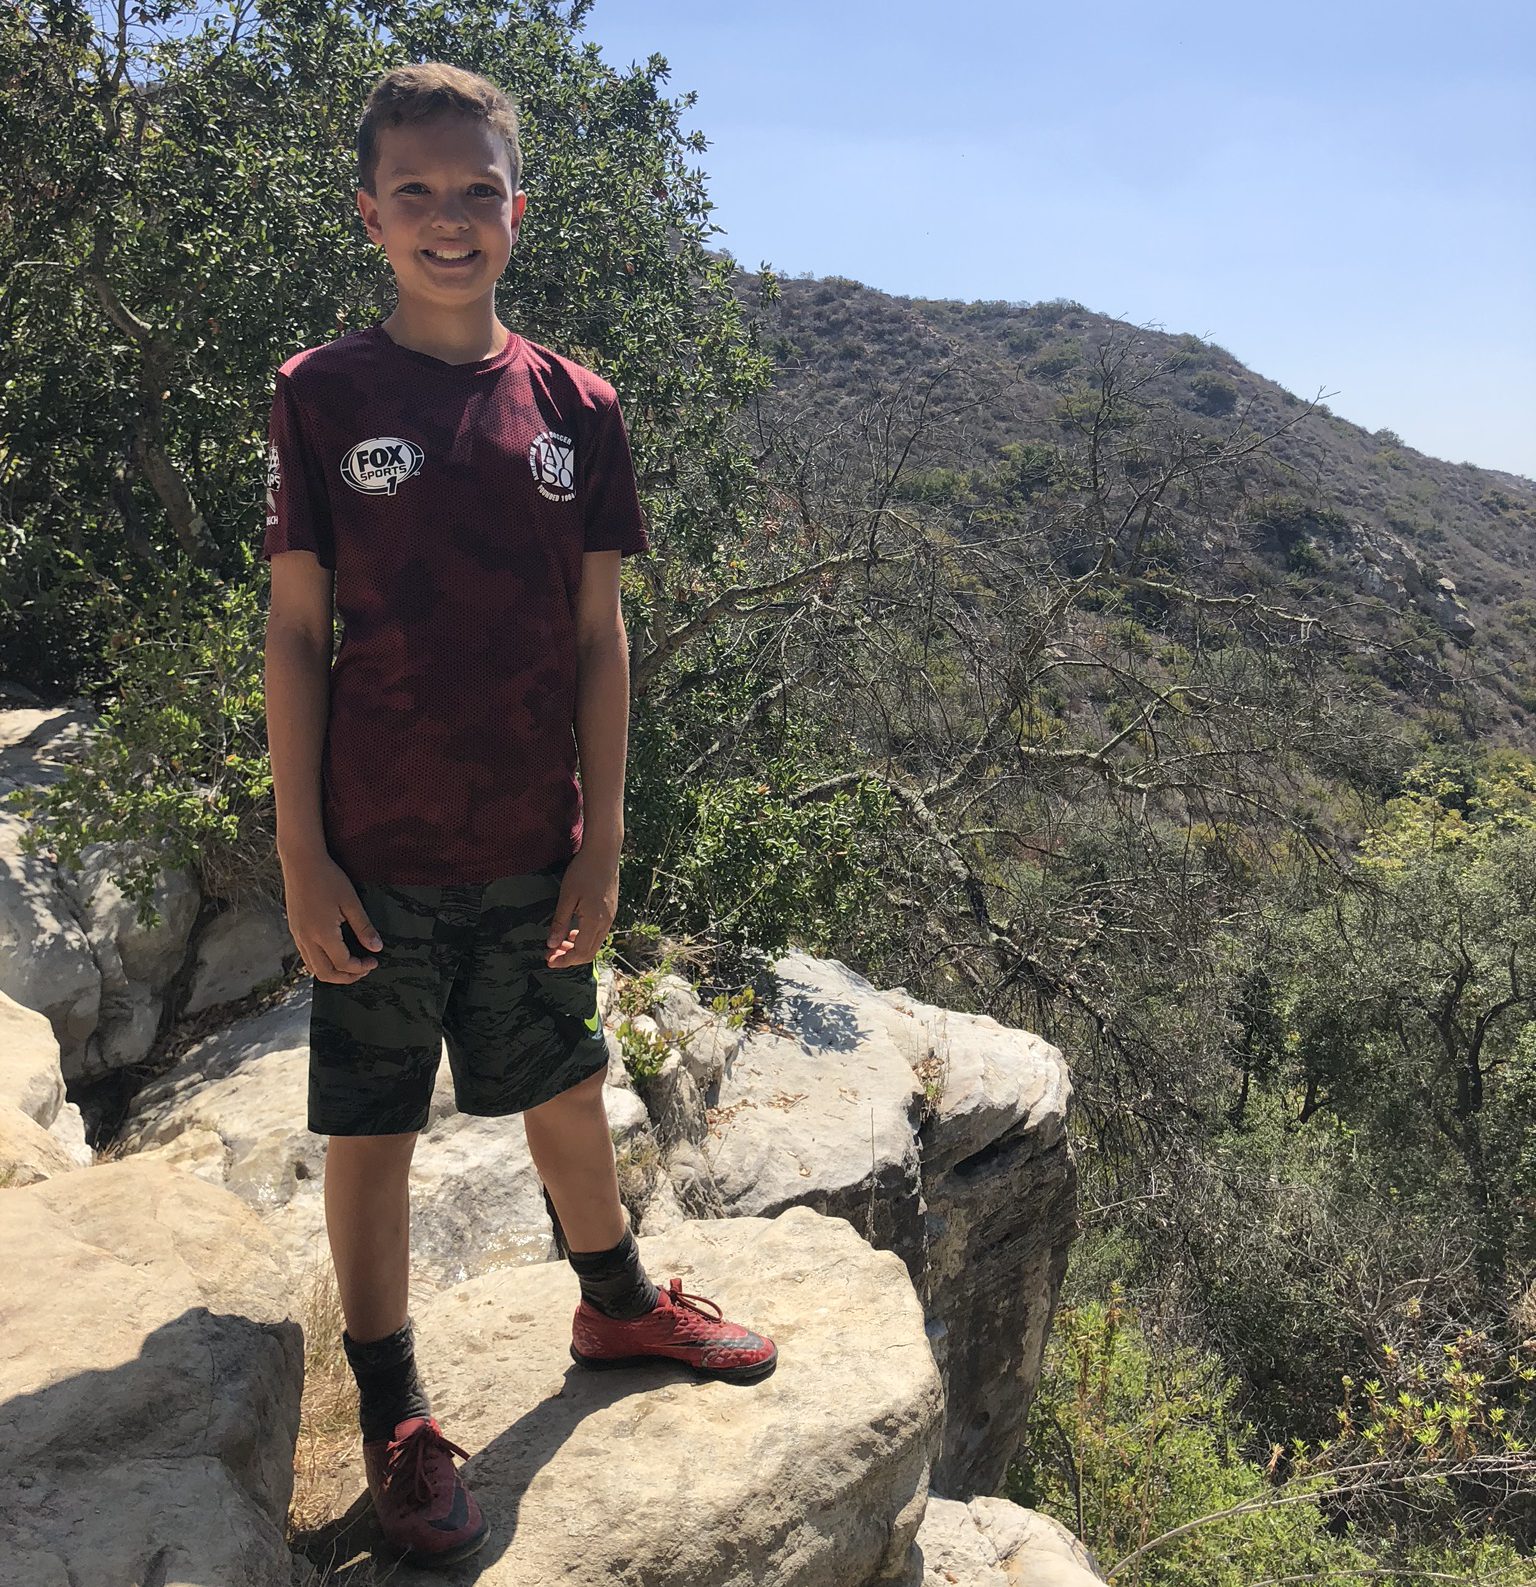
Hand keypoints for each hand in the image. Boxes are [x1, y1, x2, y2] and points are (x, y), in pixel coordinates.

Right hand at [279, 848, 383, 982]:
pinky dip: (322, 963)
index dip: (361, 967)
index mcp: (322, 934)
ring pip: (313, 968)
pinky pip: (306, 957)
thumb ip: (363, 927)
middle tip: (364, 969)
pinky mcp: (294, 930)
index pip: (343, 963)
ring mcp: (297, 936)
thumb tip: (376, 948)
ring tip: (351, 965)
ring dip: (333, 972)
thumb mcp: (351, 902)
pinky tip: (335, 953)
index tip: (374, 961)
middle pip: (325, 973)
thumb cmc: (328, 878)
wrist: (301, 862)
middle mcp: (306, 939)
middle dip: (347, 977)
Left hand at [546, 845, 617, 967]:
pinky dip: (585, 938)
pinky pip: (598, 933)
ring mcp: (610, 917)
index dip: (564, 960)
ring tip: (559, 943)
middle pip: (589, 953)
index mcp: (594, 922)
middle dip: (569, 958)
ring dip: (577, 948)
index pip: (580, 952)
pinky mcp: (611, 911)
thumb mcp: (567, 896)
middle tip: (551, 954)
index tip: (548, 960)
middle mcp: (606, 923)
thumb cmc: (584, 871)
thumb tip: (552, 944)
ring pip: (594, 944)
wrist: (604, 852)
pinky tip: (573, 931)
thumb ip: (560, 922)